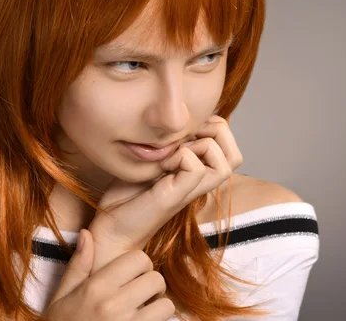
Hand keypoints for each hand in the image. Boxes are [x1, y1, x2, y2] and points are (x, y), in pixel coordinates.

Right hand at [44, 229, 175, 320]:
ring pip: (165, 305)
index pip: (139, 259)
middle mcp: (113, 306)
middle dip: (151, 285)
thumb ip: (78, 266)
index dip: (140, 265)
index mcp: (96, 289)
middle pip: (156, 279)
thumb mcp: (61, 298)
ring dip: (158, 307)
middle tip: (141, 294)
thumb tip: (87, 233)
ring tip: (144, 311)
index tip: (133, 275)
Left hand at [87, 114, 242, 272]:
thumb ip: (171, 142)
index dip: (213, 124)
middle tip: (184, 136)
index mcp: (199, 172)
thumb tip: (183, 118)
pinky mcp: (176, 196)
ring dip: (201, 145)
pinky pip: (194, 166)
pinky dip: (178, 156)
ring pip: (226, 163)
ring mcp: (191, 190)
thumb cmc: (126, 195)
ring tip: (174, 151)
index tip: (183, 129)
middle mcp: (201, 182)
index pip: (229, 145)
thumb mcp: (152, 158)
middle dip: (215, 132)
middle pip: (236, 156)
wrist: (110, 228)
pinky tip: (160, 164)